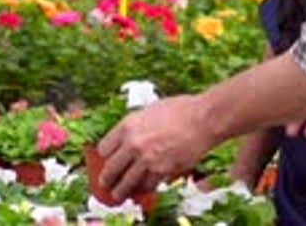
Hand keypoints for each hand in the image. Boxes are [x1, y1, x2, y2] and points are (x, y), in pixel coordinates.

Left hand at [97, 94, 211, 201]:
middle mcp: (134, 143)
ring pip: (126, 183)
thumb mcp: (149, 110)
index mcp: (128, 125)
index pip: (104, 148)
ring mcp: (147, 159)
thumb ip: (136, 126)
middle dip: (106, 179)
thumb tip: (128, 138)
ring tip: (119, 195)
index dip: (104, 156)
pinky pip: (147, 186)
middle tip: (105, 184)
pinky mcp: (161, 172)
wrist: (201, 118)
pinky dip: (144, 189)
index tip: (105, 160)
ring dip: (121, 191)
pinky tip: (144, 188)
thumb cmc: (180, 110)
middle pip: (111, 169)